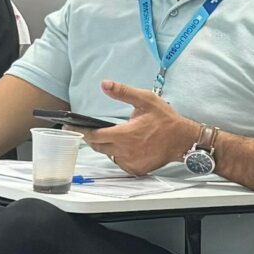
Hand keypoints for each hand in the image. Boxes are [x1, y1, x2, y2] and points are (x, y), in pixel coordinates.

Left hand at [86, 81, 201, 174]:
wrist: (183, 139)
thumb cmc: (166, 119)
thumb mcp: (145, 99)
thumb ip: (123, 92)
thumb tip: (105, 84)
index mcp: (124, 134)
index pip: (94, 136)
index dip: (81, 131)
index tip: (70, 128)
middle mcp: (125, 151)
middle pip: (98, 147)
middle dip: (93, 138)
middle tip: (92, 130)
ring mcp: (131, 162)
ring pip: (109, 155)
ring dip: (107, 146)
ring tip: (115, 136)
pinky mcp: (136, 169)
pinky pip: (120, 163)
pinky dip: (119, 155)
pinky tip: (127, 146)